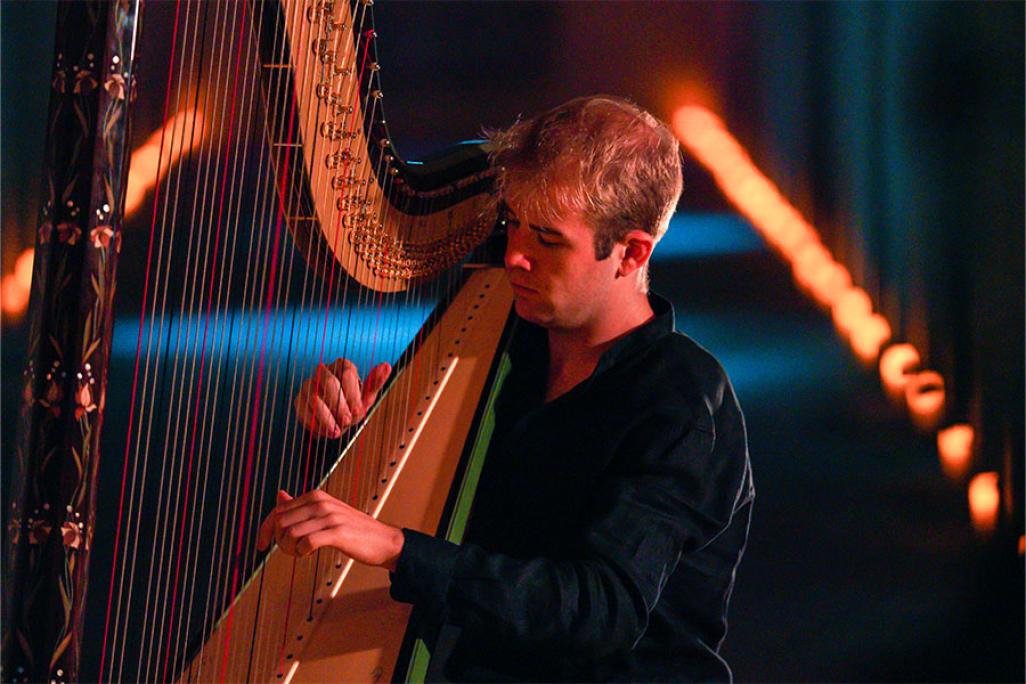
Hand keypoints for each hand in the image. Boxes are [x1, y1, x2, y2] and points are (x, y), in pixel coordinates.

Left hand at [256, 490, 404, 570]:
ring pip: (291, 533)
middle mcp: (321, 502)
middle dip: (278, 541)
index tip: (260, 545)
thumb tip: (279, 494)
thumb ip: (301, 505)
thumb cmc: (353, 529)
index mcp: (316, 496)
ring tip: (299, 554)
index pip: (278, 510)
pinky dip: (301, 552)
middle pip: (281, 522)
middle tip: (289, 552)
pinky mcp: (338, 532)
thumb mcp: (326, 512)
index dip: (265, 529)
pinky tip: (308, 554)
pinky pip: (307, 542)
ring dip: (289, 549)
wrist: (383, 540)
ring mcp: (330, 516)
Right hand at [294, 358, 391, 437]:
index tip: (358, 411)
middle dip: (340, 405)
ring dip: (327, 417)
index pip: (347, 372)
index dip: (353, 394)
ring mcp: (309, 384)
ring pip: (314, 397)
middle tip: (348, 421)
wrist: (336, 421)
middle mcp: (324, 371)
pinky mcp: (299, 399)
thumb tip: (387, 366)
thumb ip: (375, 382)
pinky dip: (316, 423)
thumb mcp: (366, 397)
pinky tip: (325, 431)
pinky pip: (303, 409)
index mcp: (343, 366)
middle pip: (329, 382)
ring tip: (336, 431)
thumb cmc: (352, 406)